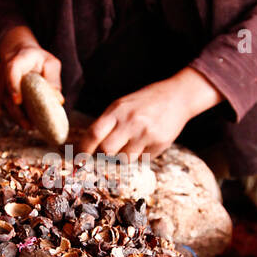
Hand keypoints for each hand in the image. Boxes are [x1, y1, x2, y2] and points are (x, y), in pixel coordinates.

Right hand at [0, 27, 63, 130]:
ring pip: (2, 101)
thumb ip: (54, 79)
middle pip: (5, 92)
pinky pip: (1, 103)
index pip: (12, 71)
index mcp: (18, 60)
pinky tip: (22, 118)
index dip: (13, 86)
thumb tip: (58, 100)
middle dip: (17, 112)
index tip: (17, 101)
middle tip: (29, 126)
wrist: (18, 51)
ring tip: (29, 125)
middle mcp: (2, 68)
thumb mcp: (50, 63)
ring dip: (15, 115)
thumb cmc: (38, 59)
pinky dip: (11, 112)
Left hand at [75, 78, 191, 163]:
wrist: (177, 96)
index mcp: (117, 111)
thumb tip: (89, 147)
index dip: (83, 149)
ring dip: (124, 156)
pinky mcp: (160, 144)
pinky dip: (142, 155)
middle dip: (104, 156)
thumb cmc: (145, 102)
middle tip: (107, 154)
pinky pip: (143, 159)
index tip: (78, 159)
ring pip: (125, 159)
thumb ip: (107, 123)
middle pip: (107, 151)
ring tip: (132, 143)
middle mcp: (131, 122)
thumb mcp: (122, 105)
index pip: (94, 134)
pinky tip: (148, 141)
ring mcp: (146, 134)